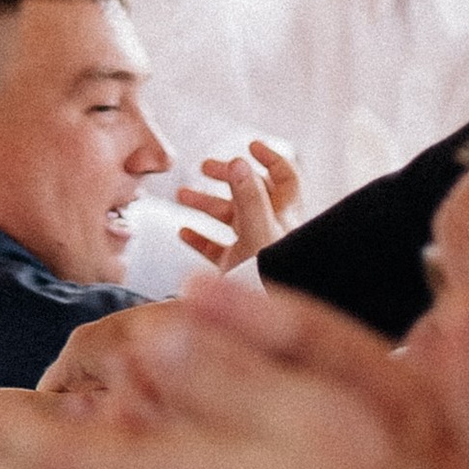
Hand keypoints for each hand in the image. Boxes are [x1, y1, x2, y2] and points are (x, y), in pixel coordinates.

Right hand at [176, 136, 301, 267]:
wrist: (264, 324)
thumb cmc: (271, 280)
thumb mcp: (259, 233)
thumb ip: (249, 198)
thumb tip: (240, 161)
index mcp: (284, 216)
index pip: (286, 177)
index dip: (271, 158)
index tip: (250, 145)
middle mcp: (270, 229)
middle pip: (250, 192)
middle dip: (227, 176)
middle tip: (204, 167)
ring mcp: (252, 248)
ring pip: (229, 218)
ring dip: (205, 203)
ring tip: (182, 195)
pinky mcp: (236, 268)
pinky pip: (216, 248)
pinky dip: (199, 238)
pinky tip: (184, 233)